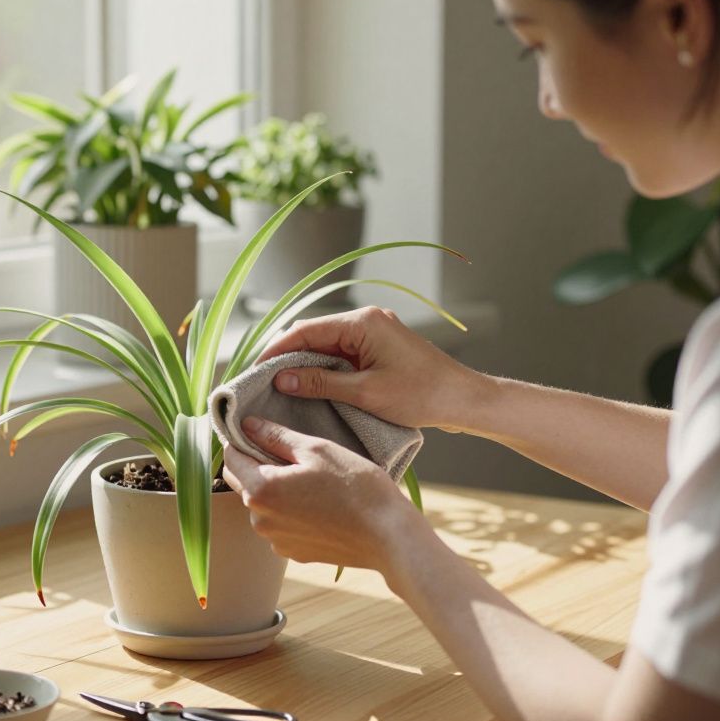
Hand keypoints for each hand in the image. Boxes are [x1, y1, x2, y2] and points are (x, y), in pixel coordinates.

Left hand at [221, 416, 423, 575]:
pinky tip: (317, 503)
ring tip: (310, 479)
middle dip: (256, 464)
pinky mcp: (292, 553)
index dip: (240, 440)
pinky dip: (289, 511)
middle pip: (242, 482)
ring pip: (262, 505)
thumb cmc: (356, 487)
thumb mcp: (316, 449)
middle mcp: (260, 520)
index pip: (230, 458)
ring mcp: (275, 540)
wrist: (387, 536)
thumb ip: (276, 436)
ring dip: (274, 489)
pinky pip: (280, 524)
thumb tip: (248, 425)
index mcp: (261, 490)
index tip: (257, 430)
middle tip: (289, 452)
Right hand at [257, 306, 484, 431]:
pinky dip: (324, 369)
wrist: (463, 400)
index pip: (307, 330)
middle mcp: (367, 321)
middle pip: (314, 334)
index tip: (256, 370)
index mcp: (363, 322)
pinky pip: (342, 354)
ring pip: (326, 345)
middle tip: (262, 381)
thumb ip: (320, 383)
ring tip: (280, 387)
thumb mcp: (365, 392)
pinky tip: (310, 386)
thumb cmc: (421, 395)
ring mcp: (374, 334)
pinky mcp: (378, 349)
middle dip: (287, 356)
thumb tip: (282, 379)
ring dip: (305, 364)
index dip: (277, 350)